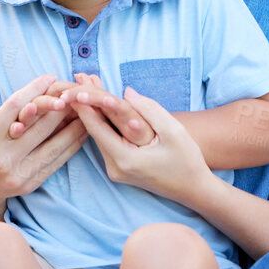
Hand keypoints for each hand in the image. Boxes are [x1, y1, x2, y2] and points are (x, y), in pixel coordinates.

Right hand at [0, 76, 87, 225]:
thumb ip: (9, 112)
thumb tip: (40, 89)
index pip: (15, 106)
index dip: (35, 89)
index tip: (51, 77)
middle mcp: (3, 157)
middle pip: (40, 125)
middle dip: (61, 106)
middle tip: (77, 91)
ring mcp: (18, 173)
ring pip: (54, 144)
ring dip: (75, 125)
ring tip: (88, 110)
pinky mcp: (30, 184)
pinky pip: (57, 161)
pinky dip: (72, 144)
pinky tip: (83, 132)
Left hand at [68, 86, 212, 207]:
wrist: (194, 190)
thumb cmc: (187, 161)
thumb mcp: (173, 131)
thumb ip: (150, 109)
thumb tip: (126, 92)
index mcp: (125, 159)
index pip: (97, 128)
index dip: (85, 105)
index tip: (74, 85)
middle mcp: (115, 167)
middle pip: (95, 130)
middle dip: (85, 104)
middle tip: (77, 79)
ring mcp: (116, 170)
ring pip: (100, 135)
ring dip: (93, 111)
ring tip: (84, 86)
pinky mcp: (121, 168)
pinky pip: (108, 140)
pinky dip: (104, 122)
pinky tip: (100, 105)